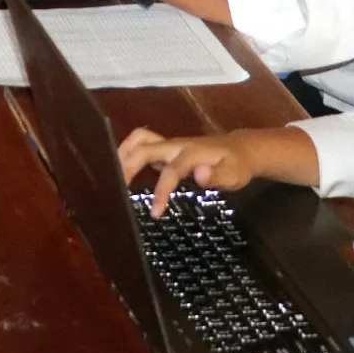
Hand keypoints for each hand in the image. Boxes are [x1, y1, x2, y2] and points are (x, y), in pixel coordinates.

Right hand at [118, 128, 264, 218]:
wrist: (241, 149)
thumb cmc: (236, 166)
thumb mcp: (234, 175)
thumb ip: (218, 176)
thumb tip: (199, 174)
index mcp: (191, 153)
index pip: (171, 170)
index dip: (162, 190)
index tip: (155, 213)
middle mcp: (176, 145)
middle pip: (144, 147)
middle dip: (127, 166)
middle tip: (117, 191)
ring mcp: (169, 144)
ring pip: (139, 139)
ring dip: (123, 153)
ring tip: (113, 175)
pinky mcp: (166, 148)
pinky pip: (142, 144)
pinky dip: (128, 153)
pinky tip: (123, 171)